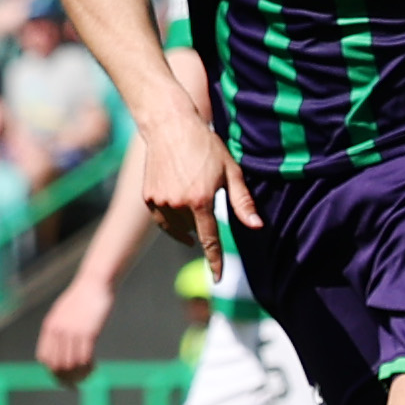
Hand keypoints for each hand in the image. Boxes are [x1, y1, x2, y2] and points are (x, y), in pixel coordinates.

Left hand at [35, 276, 112, 385]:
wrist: (95, 283)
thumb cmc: (82, 297)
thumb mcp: (64, 312)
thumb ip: (60, 328)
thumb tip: (60, 346)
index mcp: (50, 327)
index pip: (44, 358)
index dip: (52, 371)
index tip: (64, 377)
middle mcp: (58, 331)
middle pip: (57, 365)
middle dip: (66, 379)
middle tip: (76, 384)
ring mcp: (73, 332)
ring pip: (71, 364)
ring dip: (79, 375)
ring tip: (87, 376)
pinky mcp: (89, 333)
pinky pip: (85, 358)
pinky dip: (89, 368)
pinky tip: (94, 368)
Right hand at [140, 117, 260, 278]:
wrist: (170, 126)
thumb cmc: (206, 146)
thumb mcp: (231, 171)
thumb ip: (242, 202)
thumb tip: (256, 226)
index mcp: (202, 201)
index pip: (211, 241)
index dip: (215, 262)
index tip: (218, 279)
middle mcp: (179, 205)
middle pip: (194, 232)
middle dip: (202, 225)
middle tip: (205, 198)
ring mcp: (161, 202)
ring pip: (177, 227)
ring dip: (187, 222)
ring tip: (192, 197)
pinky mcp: (148, 197)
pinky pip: (162, 220)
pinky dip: (172, 220)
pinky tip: (179, 206)